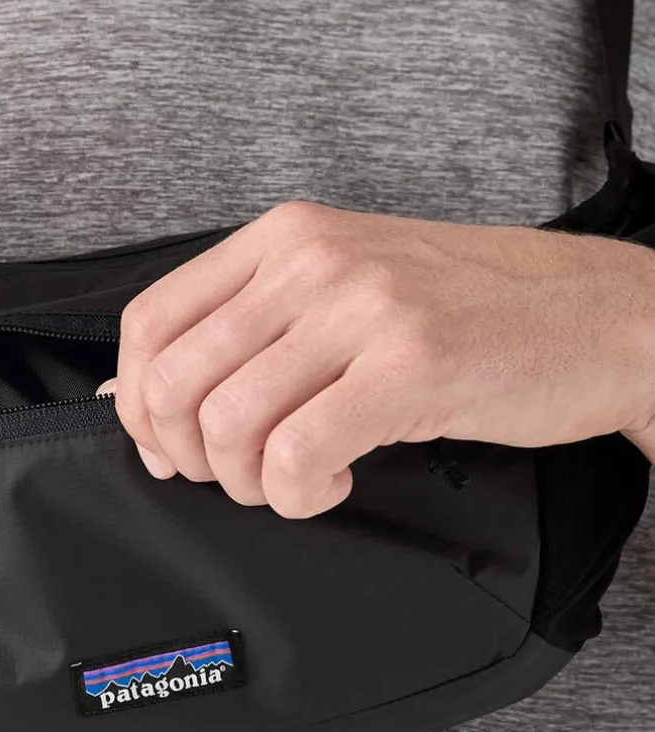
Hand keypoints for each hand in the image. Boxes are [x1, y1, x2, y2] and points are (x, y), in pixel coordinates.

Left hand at [108, 201, 654, 519]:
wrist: (596, 314)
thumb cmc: (465, 312)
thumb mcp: (344, 288)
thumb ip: (250, 326)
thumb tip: (137, 396)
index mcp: (284, 237)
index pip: (150, 321)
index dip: (137, 402)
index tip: (166, 448)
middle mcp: (311, 261)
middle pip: (176, 382)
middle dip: (192, 456)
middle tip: (241, 476)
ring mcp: (361, 310)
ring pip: (229, 425)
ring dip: (251, 484)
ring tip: (297, 481)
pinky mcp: (409, 368)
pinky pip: (298, 457)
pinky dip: (301, 495)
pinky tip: (338, 483)